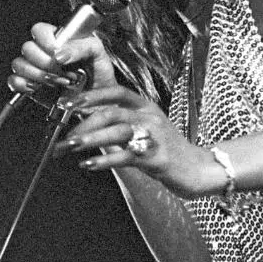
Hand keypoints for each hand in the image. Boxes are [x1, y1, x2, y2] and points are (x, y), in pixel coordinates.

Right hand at [6, 22, 118, 95]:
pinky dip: (23, 85)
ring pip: (19, 64)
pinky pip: (14, 81)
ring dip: (39, 75)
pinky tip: (38, 87)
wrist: (100, 100)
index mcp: (57, 39)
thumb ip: (81, 46)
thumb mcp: (97, 52)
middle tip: (63, 73)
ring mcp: (35, 69)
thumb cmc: (99, 73)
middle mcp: (44, 52)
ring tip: (58, 83)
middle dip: (46, 63)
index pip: (39, 30)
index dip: (46, 41)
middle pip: (28, 48)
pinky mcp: (29, 87)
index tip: (59, 54)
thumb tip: (60, 54)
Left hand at [55, 85, 224, 197]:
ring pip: (117, 132)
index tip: (66, 103)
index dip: (90, 96)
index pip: (115, 93)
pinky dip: (104, 159)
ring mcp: (154, 136)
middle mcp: (149, 117)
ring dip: (90, 139)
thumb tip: (85, 123)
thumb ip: (120, 124)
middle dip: (84, 123)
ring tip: (70, 147)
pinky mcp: (156, 157)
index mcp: (145, 106)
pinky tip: (88, 164)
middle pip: (111, 112)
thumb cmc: (165, 150)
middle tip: (65, 136)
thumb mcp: (145, 129)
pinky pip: (125, 156)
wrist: (197, 169)